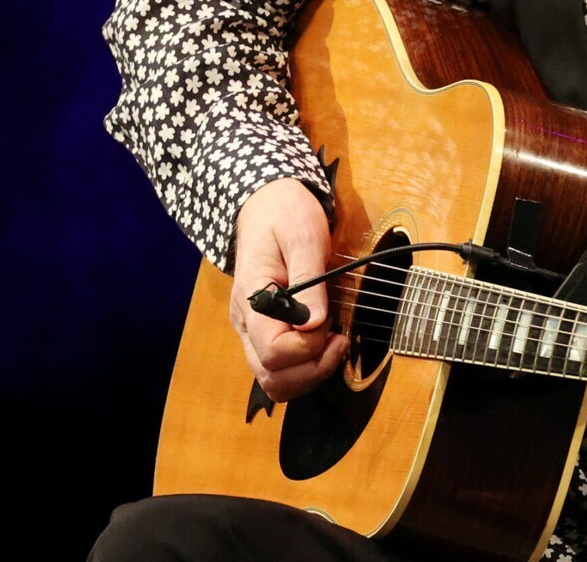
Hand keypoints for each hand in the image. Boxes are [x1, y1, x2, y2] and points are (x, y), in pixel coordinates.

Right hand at [229, 177, 349, 401]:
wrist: (268, 205)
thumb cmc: (286, 215)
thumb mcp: (304, 236)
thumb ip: (309, 280)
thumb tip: (316, 323)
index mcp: (252, 299)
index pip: (273, 351)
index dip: (308, 346)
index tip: (330, 321)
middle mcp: (246, 323)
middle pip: (272, 377)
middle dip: (313, 368)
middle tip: (340, 338)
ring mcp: (254, 332)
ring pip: (275, 381)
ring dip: (310, 373)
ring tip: (335, 342)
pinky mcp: (266, 334)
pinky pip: (282, 370)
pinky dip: (307, 367)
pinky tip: (326, 341)